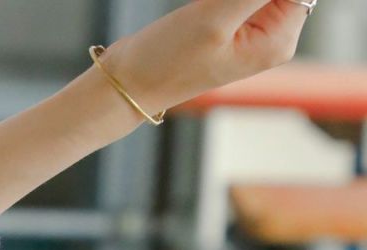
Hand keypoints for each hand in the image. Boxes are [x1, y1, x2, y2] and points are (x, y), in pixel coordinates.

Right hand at [99, 0, 307, 117]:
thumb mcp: (215, 15)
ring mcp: (250, 28)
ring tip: (203, 8)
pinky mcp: (229, 20)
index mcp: (279, 39)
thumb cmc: (167, 61)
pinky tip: (201, 6)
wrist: (127, 83)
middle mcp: (272, 34)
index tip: (224, 2)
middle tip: (211, 6)